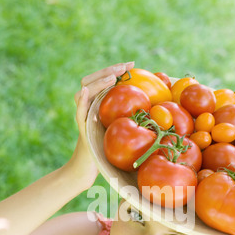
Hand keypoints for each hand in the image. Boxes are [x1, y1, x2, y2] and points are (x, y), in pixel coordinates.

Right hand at [69, 62, 134, 188]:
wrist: (88, 170)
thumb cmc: (106, 152)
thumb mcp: (119, 131)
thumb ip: (128, 118)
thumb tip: (154, 108)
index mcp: (96, 105)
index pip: (102, 81)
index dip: (114, 70)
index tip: (131, 64)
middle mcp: (87, 107)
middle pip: (91, 80)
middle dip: (108, 71)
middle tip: (124, 67)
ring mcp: (83, 117)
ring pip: (84, 91)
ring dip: (97, 82)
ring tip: (111, 78)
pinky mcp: (82, 129)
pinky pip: (79, 113)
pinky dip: (81, 101)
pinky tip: (86, 92)